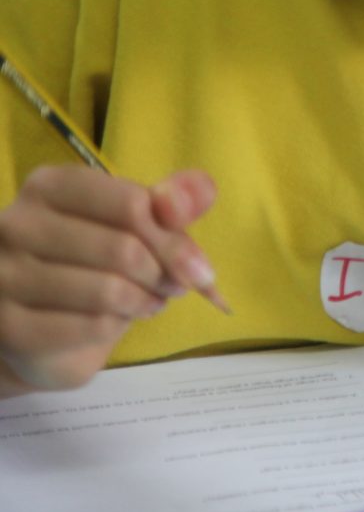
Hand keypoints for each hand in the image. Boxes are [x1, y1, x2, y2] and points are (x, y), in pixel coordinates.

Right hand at [0, 166, 216, 390]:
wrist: (41, 321)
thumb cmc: (94, 258)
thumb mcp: (136, 221)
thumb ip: (173, 202)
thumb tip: (197, 193)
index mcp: (50, 185)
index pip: (132, 203)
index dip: (175, 239)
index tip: (196, 264)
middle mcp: (16, 224)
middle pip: (123, 249)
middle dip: (164, 275)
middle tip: (174, 287)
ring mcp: (4, 276)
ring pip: (108, 291)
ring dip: (145, 301)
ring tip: (149, 301)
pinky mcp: (7, 326)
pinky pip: (89, 326)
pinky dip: (117, 327)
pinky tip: (117, 321)